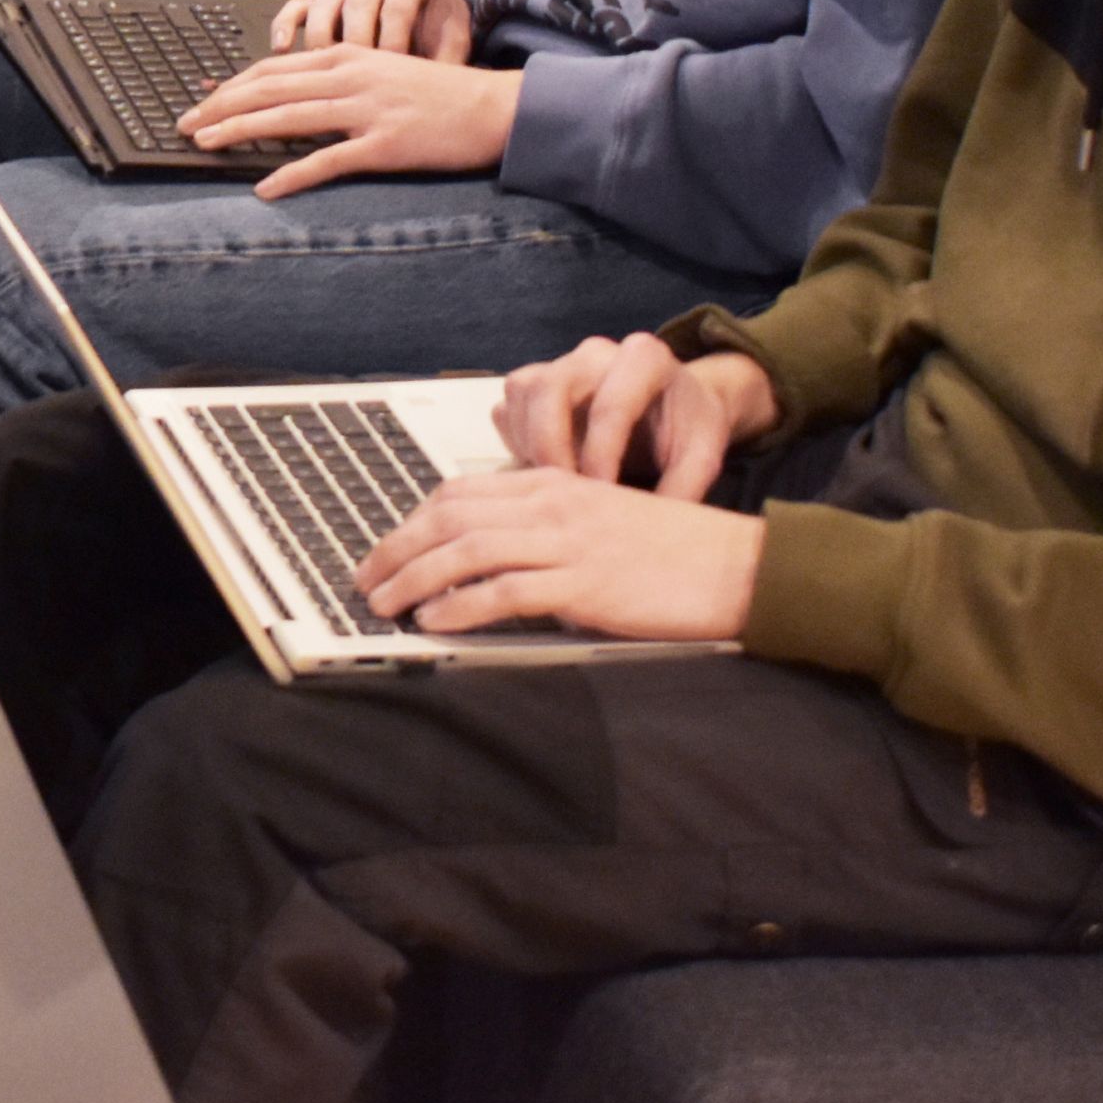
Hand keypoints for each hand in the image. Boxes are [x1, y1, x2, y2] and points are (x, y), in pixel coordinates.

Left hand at [180, 42, 519, 197]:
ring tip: (204, 144)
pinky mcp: (385, 144)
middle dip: (220, 106)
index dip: (232, 86)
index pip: (274, 68)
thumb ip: (340, 79)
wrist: (493, 108)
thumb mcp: (383, 71)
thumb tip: (293, 97)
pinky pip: (329, 159)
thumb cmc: (438, 94)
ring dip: (240, 131)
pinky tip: (266, 187)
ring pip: (288, 117)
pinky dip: (293, 174)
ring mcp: (367, 110)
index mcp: (348, 57)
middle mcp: (351, 77)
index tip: (201, 102)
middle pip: (270, 88)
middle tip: (184, 124)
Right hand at [271, 0, 474, 60]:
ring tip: (329, 75)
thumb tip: (432, 92)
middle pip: (356, 4)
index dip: (396, 42)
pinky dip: (285, 27)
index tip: (397, 74)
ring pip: (322, 7)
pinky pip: (295, 8)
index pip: (396, 4)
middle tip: (362, 80)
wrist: (430, 10)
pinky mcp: (320, 0)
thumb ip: (447, 59)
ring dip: (324, 44)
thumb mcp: (456, 38)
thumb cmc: (441, 27)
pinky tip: (282, 50)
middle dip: (359, 46)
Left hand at [352, 468, 764, 643]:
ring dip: (413, 578)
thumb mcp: (600, 521)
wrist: (738, 567)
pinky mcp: (585, 582)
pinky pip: (505, 590)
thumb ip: (550, 527)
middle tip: (364, 579)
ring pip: (466, 550)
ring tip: (385, 604)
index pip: (461, 492)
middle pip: (450, 516)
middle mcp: (554, 503)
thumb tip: (494, 558)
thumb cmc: (674, 551)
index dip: (412, 520)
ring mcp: (568, 541)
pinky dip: (461, 605)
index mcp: (554, 483)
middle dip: (396, 547)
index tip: (386, 548)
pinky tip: (436, 620)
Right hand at [497, 333, 779, 492]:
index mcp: (645, 358)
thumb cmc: (689, 428)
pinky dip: (518, 444)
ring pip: (520, 394)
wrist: (679, 404)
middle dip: (549, 448)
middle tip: (562, 496)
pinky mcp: (534, 382)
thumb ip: (682, 489)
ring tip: (555, 486)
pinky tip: (545, 472)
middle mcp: (596, 352)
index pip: (610, 407)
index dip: (602, 459)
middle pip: (549, 388)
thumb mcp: (702, 457)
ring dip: (529, 446)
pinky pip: (507, 409)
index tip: (604, 501)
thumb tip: (647, 534)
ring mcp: (560, 362)